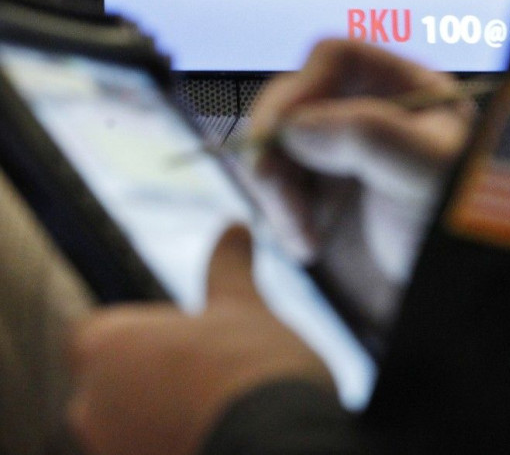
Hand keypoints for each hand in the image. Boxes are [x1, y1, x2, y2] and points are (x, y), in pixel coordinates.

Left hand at [66, 226, 331, 454]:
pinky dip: (172, 443)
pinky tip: (216, 435)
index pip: (94, 333)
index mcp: (105, 345)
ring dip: (161, 414)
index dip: (139, 332)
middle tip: (208, 371)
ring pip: (127, 425)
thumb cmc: (249, 367)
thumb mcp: (243, 304)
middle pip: (111, 382)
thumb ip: (228, 266)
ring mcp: (108, 452)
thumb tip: (235, 225)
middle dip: (150, 376)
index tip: (182, 336)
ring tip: (218, 407)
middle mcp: (88, 405)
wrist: (274, 445)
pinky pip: (146, 450)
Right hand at [245, 40, 473, 332]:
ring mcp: (330, 156)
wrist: (455, 295)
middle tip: (274, 191)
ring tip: (307, 240)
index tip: (284, 135)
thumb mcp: (427, 172)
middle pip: (288, 100)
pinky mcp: (310, 199)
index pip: (334, 59)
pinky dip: (275, 215)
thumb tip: (293, 125)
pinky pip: (268, 191)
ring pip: (269, 146)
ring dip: (273, 190)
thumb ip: (369, 138)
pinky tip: (308, 245)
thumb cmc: (460, 222)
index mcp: (399, 90)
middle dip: (274, 146)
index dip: (303, 87)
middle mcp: (358, 114)